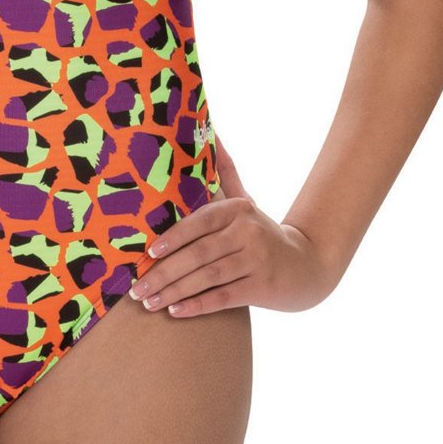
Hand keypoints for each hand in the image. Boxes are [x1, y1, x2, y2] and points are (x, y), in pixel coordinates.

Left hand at [129, 133, 339, 316]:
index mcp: (238, 209)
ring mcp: (256, 261)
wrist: (306, 265)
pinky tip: (175, 312)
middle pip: (198, 254)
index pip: (198, 222)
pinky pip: (223, 298)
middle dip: (163, 272)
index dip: (172, 237)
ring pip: (207, 278)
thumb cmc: (261, 232)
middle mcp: (248, 232)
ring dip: (174, 292)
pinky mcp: (262, 288)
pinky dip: (197, 306)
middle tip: (136, 288)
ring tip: (148, 302)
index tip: (147, 253)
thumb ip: (224, 171)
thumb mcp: (244, 201)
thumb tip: (210, 130)